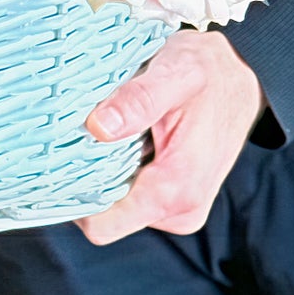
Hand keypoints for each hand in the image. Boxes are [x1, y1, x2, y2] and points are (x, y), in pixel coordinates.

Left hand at [75, 30, 264, 244]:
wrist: (241, 74)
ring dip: (101, 168)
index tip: (53, 161)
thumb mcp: (173, 73)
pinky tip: (113, 133)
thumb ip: (138, 101)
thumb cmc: (207, 71)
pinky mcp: (174, 196)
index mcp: (176, 188)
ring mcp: (177, 206)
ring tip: (97, 126)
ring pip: (115, 203)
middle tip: (71, 133)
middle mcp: (179, 209)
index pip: (103, 223)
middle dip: (84, 178)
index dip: (73, 196)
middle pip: (105, 215)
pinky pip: (130, 193)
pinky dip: (116, 166)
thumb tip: (98, 126)